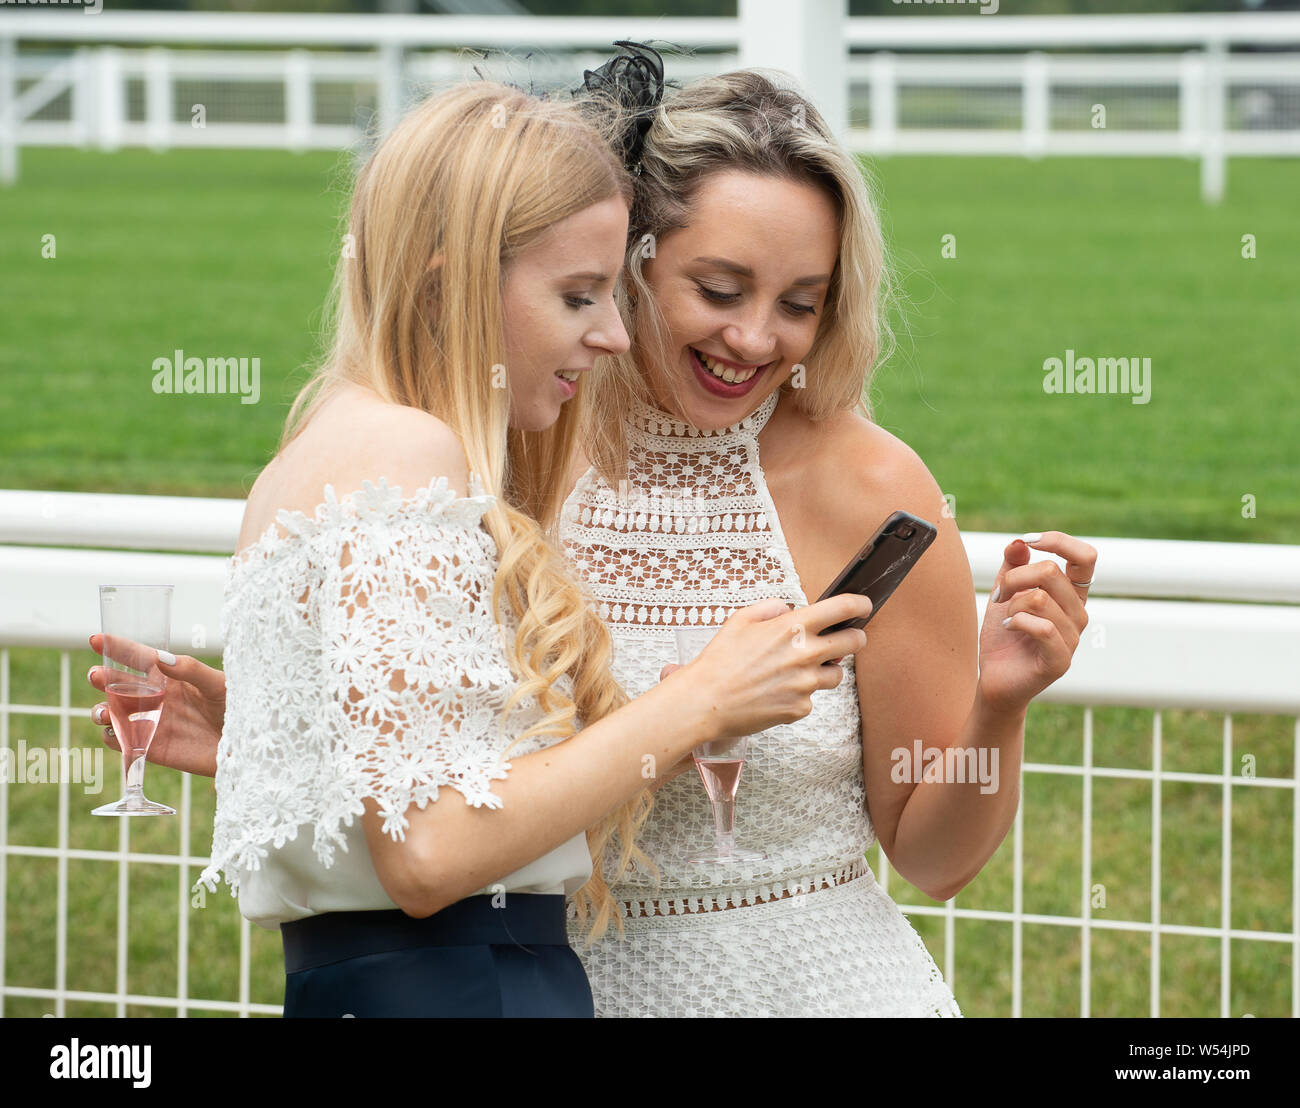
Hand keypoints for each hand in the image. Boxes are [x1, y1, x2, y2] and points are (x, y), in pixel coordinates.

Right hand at [88, 634, 226, 777]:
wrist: (248, 745)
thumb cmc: (238, 708)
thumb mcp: (219, 684)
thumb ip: (191, 671)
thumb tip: (160, 658)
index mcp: (171, 676)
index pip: (139, 658)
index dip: (118, 648)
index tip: (95, 638)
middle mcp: (156, 697)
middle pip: (119, 685)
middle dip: (103, 678)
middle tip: (96, 675)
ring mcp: (152, 722)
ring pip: (115, 714)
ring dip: (102, 710)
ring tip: (104, 710)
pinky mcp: (153, 748)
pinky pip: (124, 743)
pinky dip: (113, 738)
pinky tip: (114, 733)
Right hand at [662, 594, 871, 740]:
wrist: (706, 701)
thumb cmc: (720, 660)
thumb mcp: (740, 619)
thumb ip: (771, 608)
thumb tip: (789, 609)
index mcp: (793, 627)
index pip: (843, 608)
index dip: (859, 605)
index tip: (863, 606)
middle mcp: (806, 655)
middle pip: (854, 643)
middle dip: (855, 638)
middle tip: (847, 638)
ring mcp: (806, 684)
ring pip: (836, 675)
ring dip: (826, 669)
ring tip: (798, 670)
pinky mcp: (800, 709)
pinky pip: (811, 699)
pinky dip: (799, 694)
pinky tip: (776, 691)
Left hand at [978, 531, 1097, 714]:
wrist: (994, 678)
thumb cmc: (1004, 636)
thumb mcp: (1005, 594)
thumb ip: (1013, 567)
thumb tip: (1020, 543)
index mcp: (1071, 595)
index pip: (1086, 558)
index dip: (1059, 542)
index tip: (1029, 541)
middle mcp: (1078, 614)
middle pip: (1051, 572)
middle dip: (1013, 578)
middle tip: (998, 595)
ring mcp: (1073, 638)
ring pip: (1040, 598)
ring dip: (1011, 605)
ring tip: (1006, 619)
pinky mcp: (1060, 660)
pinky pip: (1041, 627)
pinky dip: (1015, 622)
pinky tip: (1008, 629)